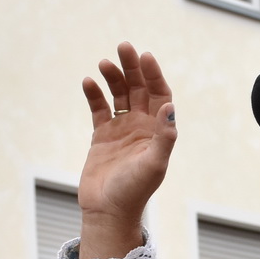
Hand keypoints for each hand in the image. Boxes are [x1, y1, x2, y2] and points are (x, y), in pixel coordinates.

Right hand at [78, 42, 176, 258]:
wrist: (108, 211)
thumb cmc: (135, 192)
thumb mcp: (154, 164)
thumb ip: (164, 137)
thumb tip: (170, 107)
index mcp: (158, 132)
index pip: (160, 95)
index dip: (154, 75)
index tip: (145, 56)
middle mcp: (142, 127)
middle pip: (139, 89)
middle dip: (133, 68)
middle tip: (123, 46)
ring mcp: (121, 130)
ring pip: (119, 95)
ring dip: (113, 77)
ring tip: (104, 63)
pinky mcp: (101, 136)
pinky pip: (99, 108)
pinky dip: (94, 95)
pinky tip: (89, 82)